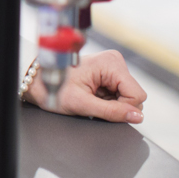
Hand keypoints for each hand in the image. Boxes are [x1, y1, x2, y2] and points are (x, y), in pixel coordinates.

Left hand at [26, 49, 146, 123]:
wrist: (40, 81)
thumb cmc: (54, 88)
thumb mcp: (81, 104)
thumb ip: (111, 112)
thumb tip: (138, 116)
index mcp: (110, 63)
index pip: (137, 95)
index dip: (123, 108)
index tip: (101, 107)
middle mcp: (114, 61)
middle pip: (134, 96)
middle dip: (116, 105)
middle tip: (93, 102)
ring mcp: (112, 67)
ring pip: (127, 97)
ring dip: (111, 103)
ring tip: (90, 97)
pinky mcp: (109, 74)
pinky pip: (119, 94)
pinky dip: (107, 100)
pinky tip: (92, 95)